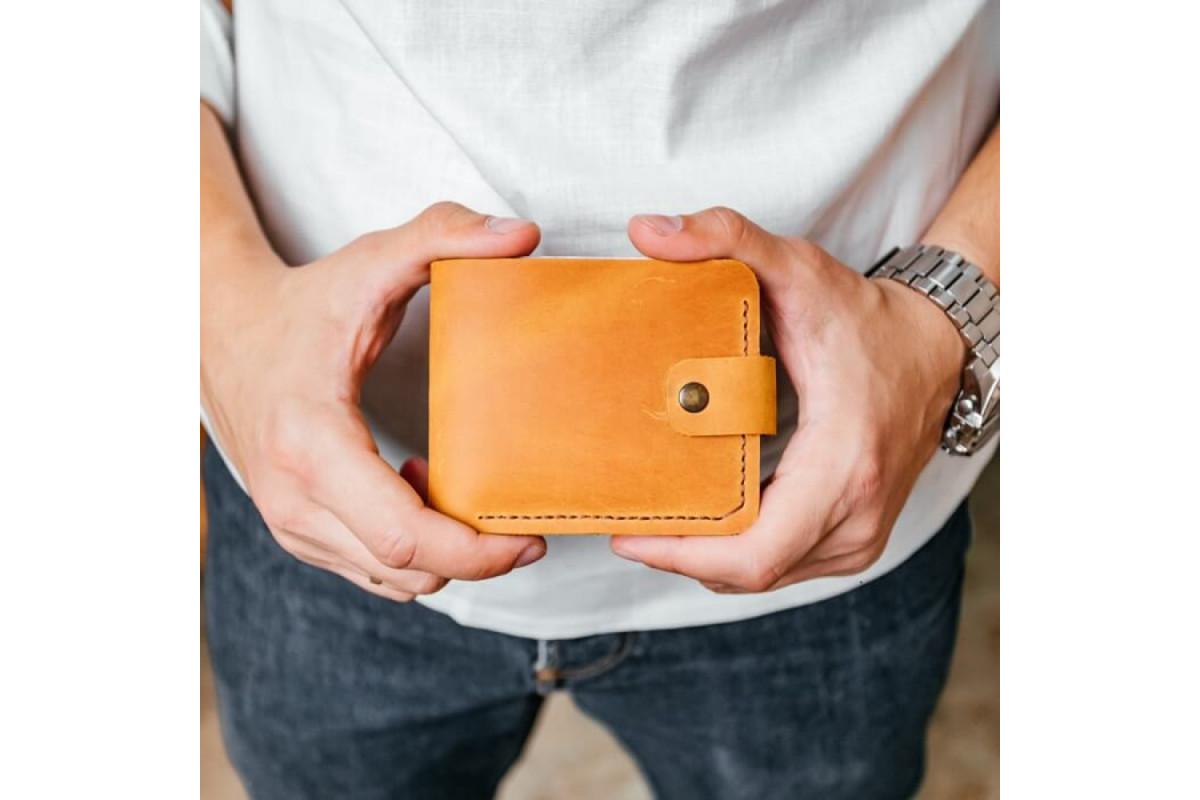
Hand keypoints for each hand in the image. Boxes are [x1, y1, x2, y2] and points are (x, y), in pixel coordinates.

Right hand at [201, 202, 547, 600]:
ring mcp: (289, 523)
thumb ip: (443, 236)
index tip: (528, 537)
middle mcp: (293, 499)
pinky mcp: (294, 531)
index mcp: (313, 445)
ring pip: (390, 579)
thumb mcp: (369, 261)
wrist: (219, 332)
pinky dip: (410, 553)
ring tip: (464, 496)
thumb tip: (523, 234)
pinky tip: (418, 493)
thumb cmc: (300, 305)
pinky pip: (369, 571)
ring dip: (442, 554)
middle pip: (407, 570)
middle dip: (477, 560)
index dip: (477, 552)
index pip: (405, 536)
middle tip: (524, 530)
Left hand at [610, 208, 966, 591]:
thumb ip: (726, 238)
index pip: (754, 551)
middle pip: (750, 574)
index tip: (628, 537)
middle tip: (628, 525)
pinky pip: (785, 565)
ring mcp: (862, 535)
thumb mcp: (799, 268)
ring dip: (707, 558)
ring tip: (657, 520)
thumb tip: (648, 231)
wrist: (937, 348)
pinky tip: (704, 521)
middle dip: (681, 557)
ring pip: (765, 577)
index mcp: (843, 464)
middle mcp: (858, 515)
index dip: (683, 554)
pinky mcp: (858, 538)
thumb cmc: (866, 318)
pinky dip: (740, 552)